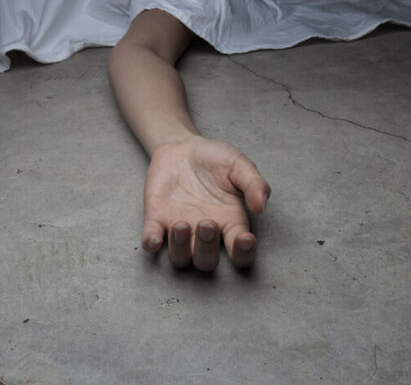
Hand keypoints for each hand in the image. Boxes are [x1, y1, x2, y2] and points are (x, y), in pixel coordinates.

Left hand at [142, 136, 270, 270]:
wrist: (183, 147)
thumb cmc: (216, 160)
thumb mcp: (239, 165)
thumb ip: (254, 183)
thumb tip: (260, 207)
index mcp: (230, 224)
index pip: (240, 252)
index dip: (243, 254)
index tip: (244, 239)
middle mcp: (204, 234)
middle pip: (206, 262)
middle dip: (206, 249)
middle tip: (207, 223)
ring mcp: (179, 229)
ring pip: (179, 259)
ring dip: (179, 249)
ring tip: (182, 224)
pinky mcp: (156, 218)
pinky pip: (151, 241)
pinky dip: (151, 244)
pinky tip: (153, 238)